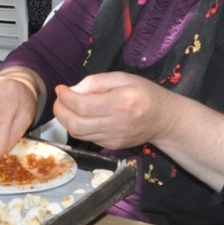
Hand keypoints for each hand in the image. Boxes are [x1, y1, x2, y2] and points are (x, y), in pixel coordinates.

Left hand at [52, 72, 172, 149]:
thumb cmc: (143, 93)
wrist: (163, 119)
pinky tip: (81, 116)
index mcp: (120, 103)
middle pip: (75, 125)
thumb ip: (95, 82)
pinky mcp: (111, 147)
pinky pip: (86, 138)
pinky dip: (78, 127)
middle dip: (60, 111)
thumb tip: (72, 90)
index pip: (82, 106)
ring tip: (68, 107)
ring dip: (66, 120)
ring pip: (77, 134)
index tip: (61, 89)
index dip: (65, 98)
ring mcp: (113, 139)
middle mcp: (116, 124)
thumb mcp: (121, 78)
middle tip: (60, 99)